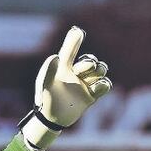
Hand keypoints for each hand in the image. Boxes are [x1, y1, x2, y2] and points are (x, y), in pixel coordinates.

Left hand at [19, 26, 112, 149]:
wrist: (52, 119)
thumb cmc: (45, 99)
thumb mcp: (44, 84)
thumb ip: (48, 70)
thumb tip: (55, 56)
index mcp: (63, 67)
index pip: (70, 50)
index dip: (74, 40)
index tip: (78, 31)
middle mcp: (76, 73)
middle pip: (90, 61)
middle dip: (89, 63)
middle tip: (83, 69)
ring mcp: (85, 84)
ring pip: (100, 70)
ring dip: (99, 71)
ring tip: (92, 79)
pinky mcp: (91, 96)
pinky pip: (105, 85)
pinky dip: (103, 85)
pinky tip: (96, 88)